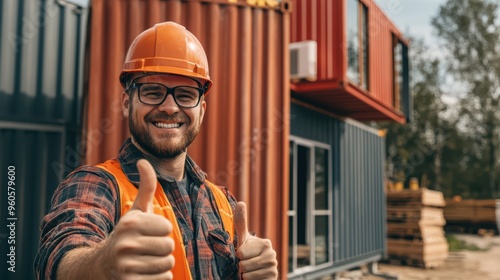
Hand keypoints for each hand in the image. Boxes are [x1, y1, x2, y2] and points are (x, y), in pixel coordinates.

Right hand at [99, 159, 174, 278]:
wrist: (101, 266)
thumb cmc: (127, 234)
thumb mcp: (135, 211)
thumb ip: (146, 186)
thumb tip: (143, 160)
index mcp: (130, 224)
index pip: (167, 227)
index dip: (160, 230)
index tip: (147, 232)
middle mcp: (126, 244)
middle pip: (169, 247)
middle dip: (162, 248)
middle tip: (147, 249)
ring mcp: (126, 266)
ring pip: (167, 265)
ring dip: (160, 264)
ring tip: (144, 260)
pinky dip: (158, 278)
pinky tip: (143, 273)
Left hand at [235, 202, 277, 278]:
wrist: (257, 273)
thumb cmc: (248, 254)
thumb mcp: (243, 239)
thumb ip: (241, 222)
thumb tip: (241, 202)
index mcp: (265, 244)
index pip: (241, 253)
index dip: (238, 256)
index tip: (243, 255)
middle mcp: (272, 255)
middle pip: (243, 265)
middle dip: (241, 267)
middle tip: (247, 264)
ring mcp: (273, 268)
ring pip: (247, 276)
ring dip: (245, 276)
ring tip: (250, 271)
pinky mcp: (273, 279)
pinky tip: (255, 278)